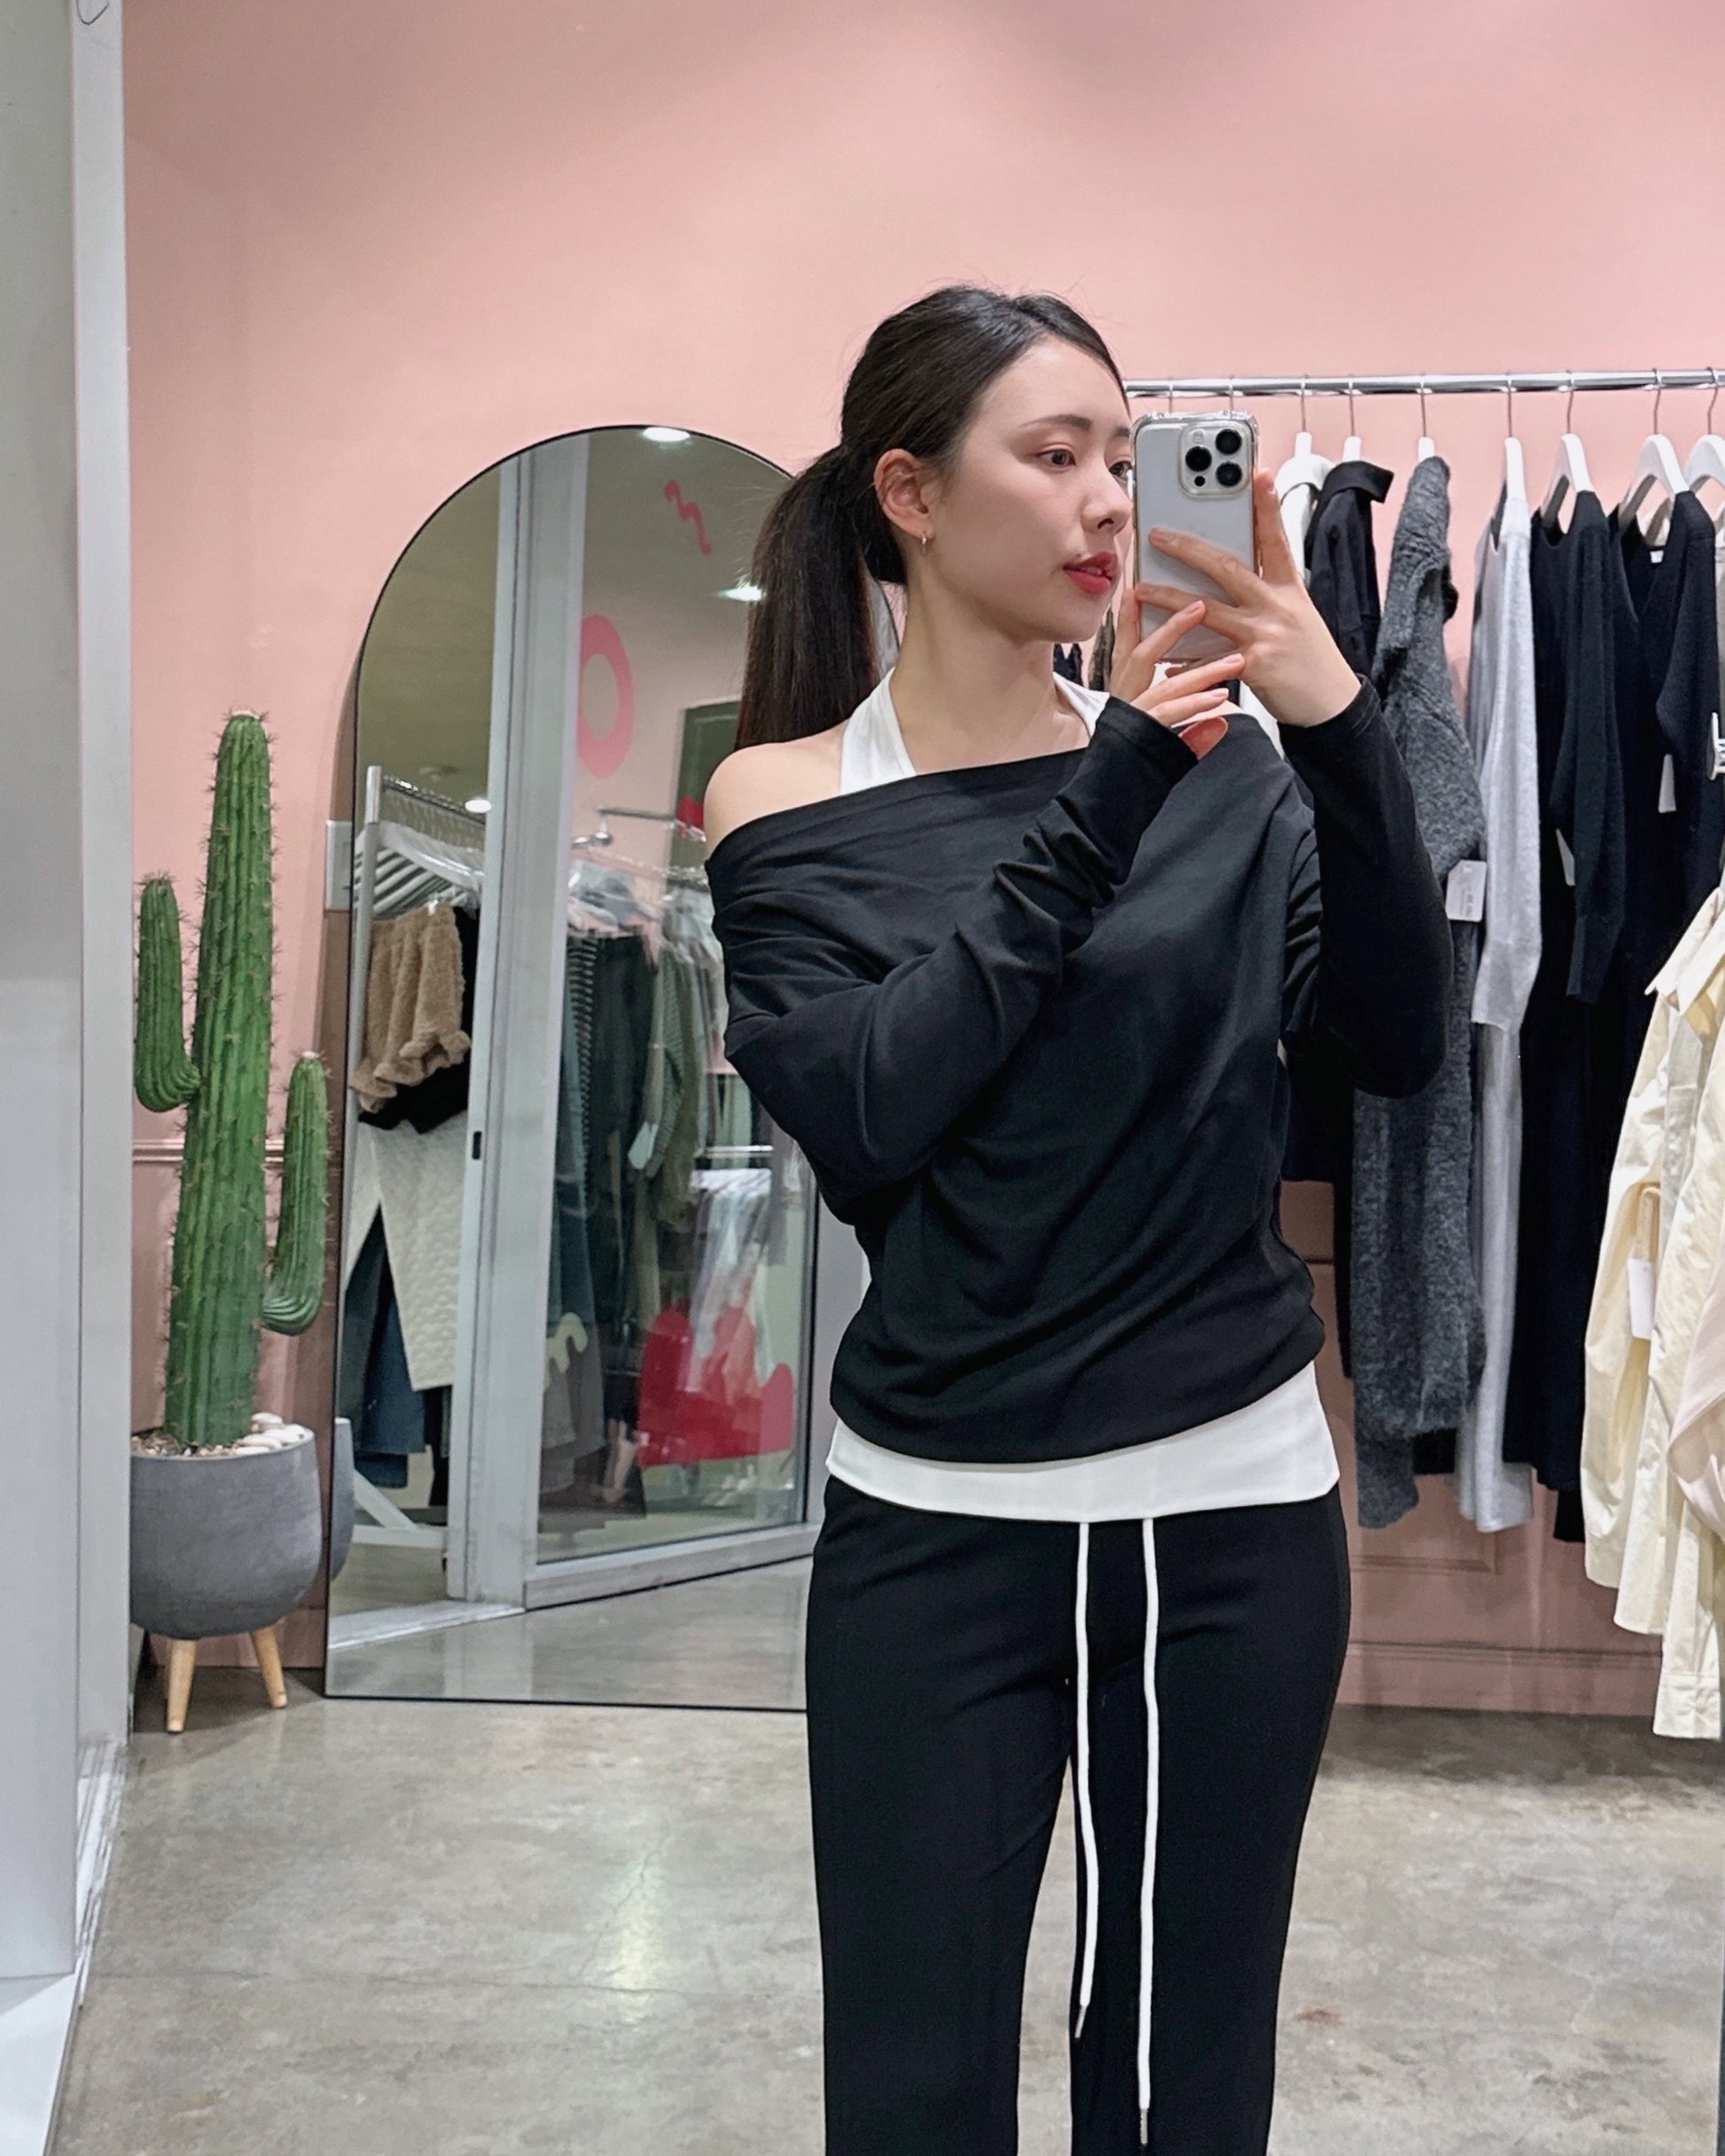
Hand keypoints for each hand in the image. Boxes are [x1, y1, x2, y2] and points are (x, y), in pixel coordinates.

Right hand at [1108, 594, 1245, 759]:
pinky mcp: (1139, 736)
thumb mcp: (1167, 747)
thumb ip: (1192, 732)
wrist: (1106, 803)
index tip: (1139, 588)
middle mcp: (1123, 701)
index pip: (1126, 648)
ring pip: (1163, 683)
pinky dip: (1194, 706)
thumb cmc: (1134, 771)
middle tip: (1201, 605)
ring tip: (1235, 662)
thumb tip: (1221, 724)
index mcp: (1124, 695)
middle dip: (1171, 627)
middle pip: (1142, 653)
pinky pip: (1168, 716)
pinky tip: (1219, 701)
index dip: (1132, 618)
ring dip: (1201, 670)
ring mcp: (1130, 717)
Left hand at [1134, 472, 1361, 728]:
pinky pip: (1208, 660)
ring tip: (1140, 590)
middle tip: (1159, 533)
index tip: (1257, 473)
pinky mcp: (1255, 665)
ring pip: (1207, 610)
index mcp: (1289, 589)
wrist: (1331, 705)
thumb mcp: (1297, 616)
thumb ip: (1268, 594)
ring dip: (1169, 599)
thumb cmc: (1311, 660)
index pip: (1276, 539)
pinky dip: (1184, 660)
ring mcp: (1265, 634)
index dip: (1267, 505)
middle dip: (1189, 548)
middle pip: (1228, 567)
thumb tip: (1232, 576)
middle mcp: (1277, 606)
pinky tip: (1164, 660)